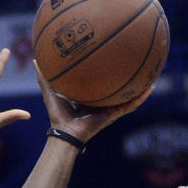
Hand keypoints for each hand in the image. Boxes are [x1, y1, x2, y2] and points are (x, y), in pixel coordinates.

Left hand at [36, 61, 152, 142]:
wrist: (65, 132)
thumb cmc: (58, 115)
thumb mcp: (51, 92)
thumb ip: (44, 77)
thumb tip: (37, 60)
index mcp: (88, 96)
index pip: (99, 81)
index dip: (105, 69)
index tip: (110, 54)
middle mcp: (101, 101)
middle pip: (116, 86)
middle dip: (125, 75)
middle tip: (133, 59)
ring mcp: (109, 108)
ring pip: (127, 95)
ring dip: (139, 85)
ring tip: (151, 72)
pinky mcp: (113, 114)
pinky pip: (130, 105)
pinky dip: (140, 98)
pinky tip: (150, 87)